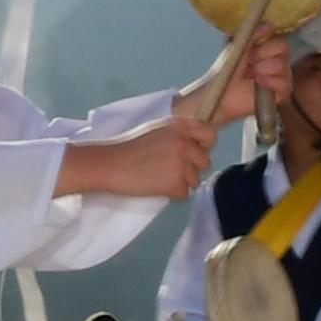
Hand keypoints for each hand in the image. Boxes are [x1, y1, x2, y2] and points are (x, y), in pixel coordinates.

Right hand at [60, 107, 223, 201]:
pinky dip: (172, 194)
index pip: (210, 135)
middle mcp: (185, 142)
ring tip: (159, 177)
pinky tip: (156, 186)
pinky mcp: (176, 182)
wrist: (110, 164)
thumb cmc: (129, 148)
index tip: (193, 152)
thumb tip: (196, 145)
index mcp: (180, 127)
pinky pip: (184, 193)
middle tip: (170, 169)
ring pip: (195, 179)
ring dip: (181, 182)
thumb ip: (178, 134)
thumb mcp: (157, 131)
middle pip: (205, 161)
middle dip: (191, 168)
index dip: (203, 146)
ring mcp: (182, 163)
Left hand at [179, 26, 292, 123]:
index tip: (250, 48)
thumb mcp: (237, 46)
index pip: (279, 37)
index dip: (264, 42)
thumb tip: (268, 24)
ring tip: (249, 75)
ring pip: (281, 65)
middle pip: (283, 47)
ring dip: (261, 69)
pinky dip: (268, 82)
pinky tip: (257, 83)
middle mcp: (277, 58)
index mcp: (268, 46)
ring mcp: (281, 74)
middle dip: (261, 54)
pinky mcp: (282, 91)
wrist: (221, 93)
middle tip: (248, 62)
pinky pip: (284, 82)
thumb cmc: (227, 70)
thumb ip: (252, 34)